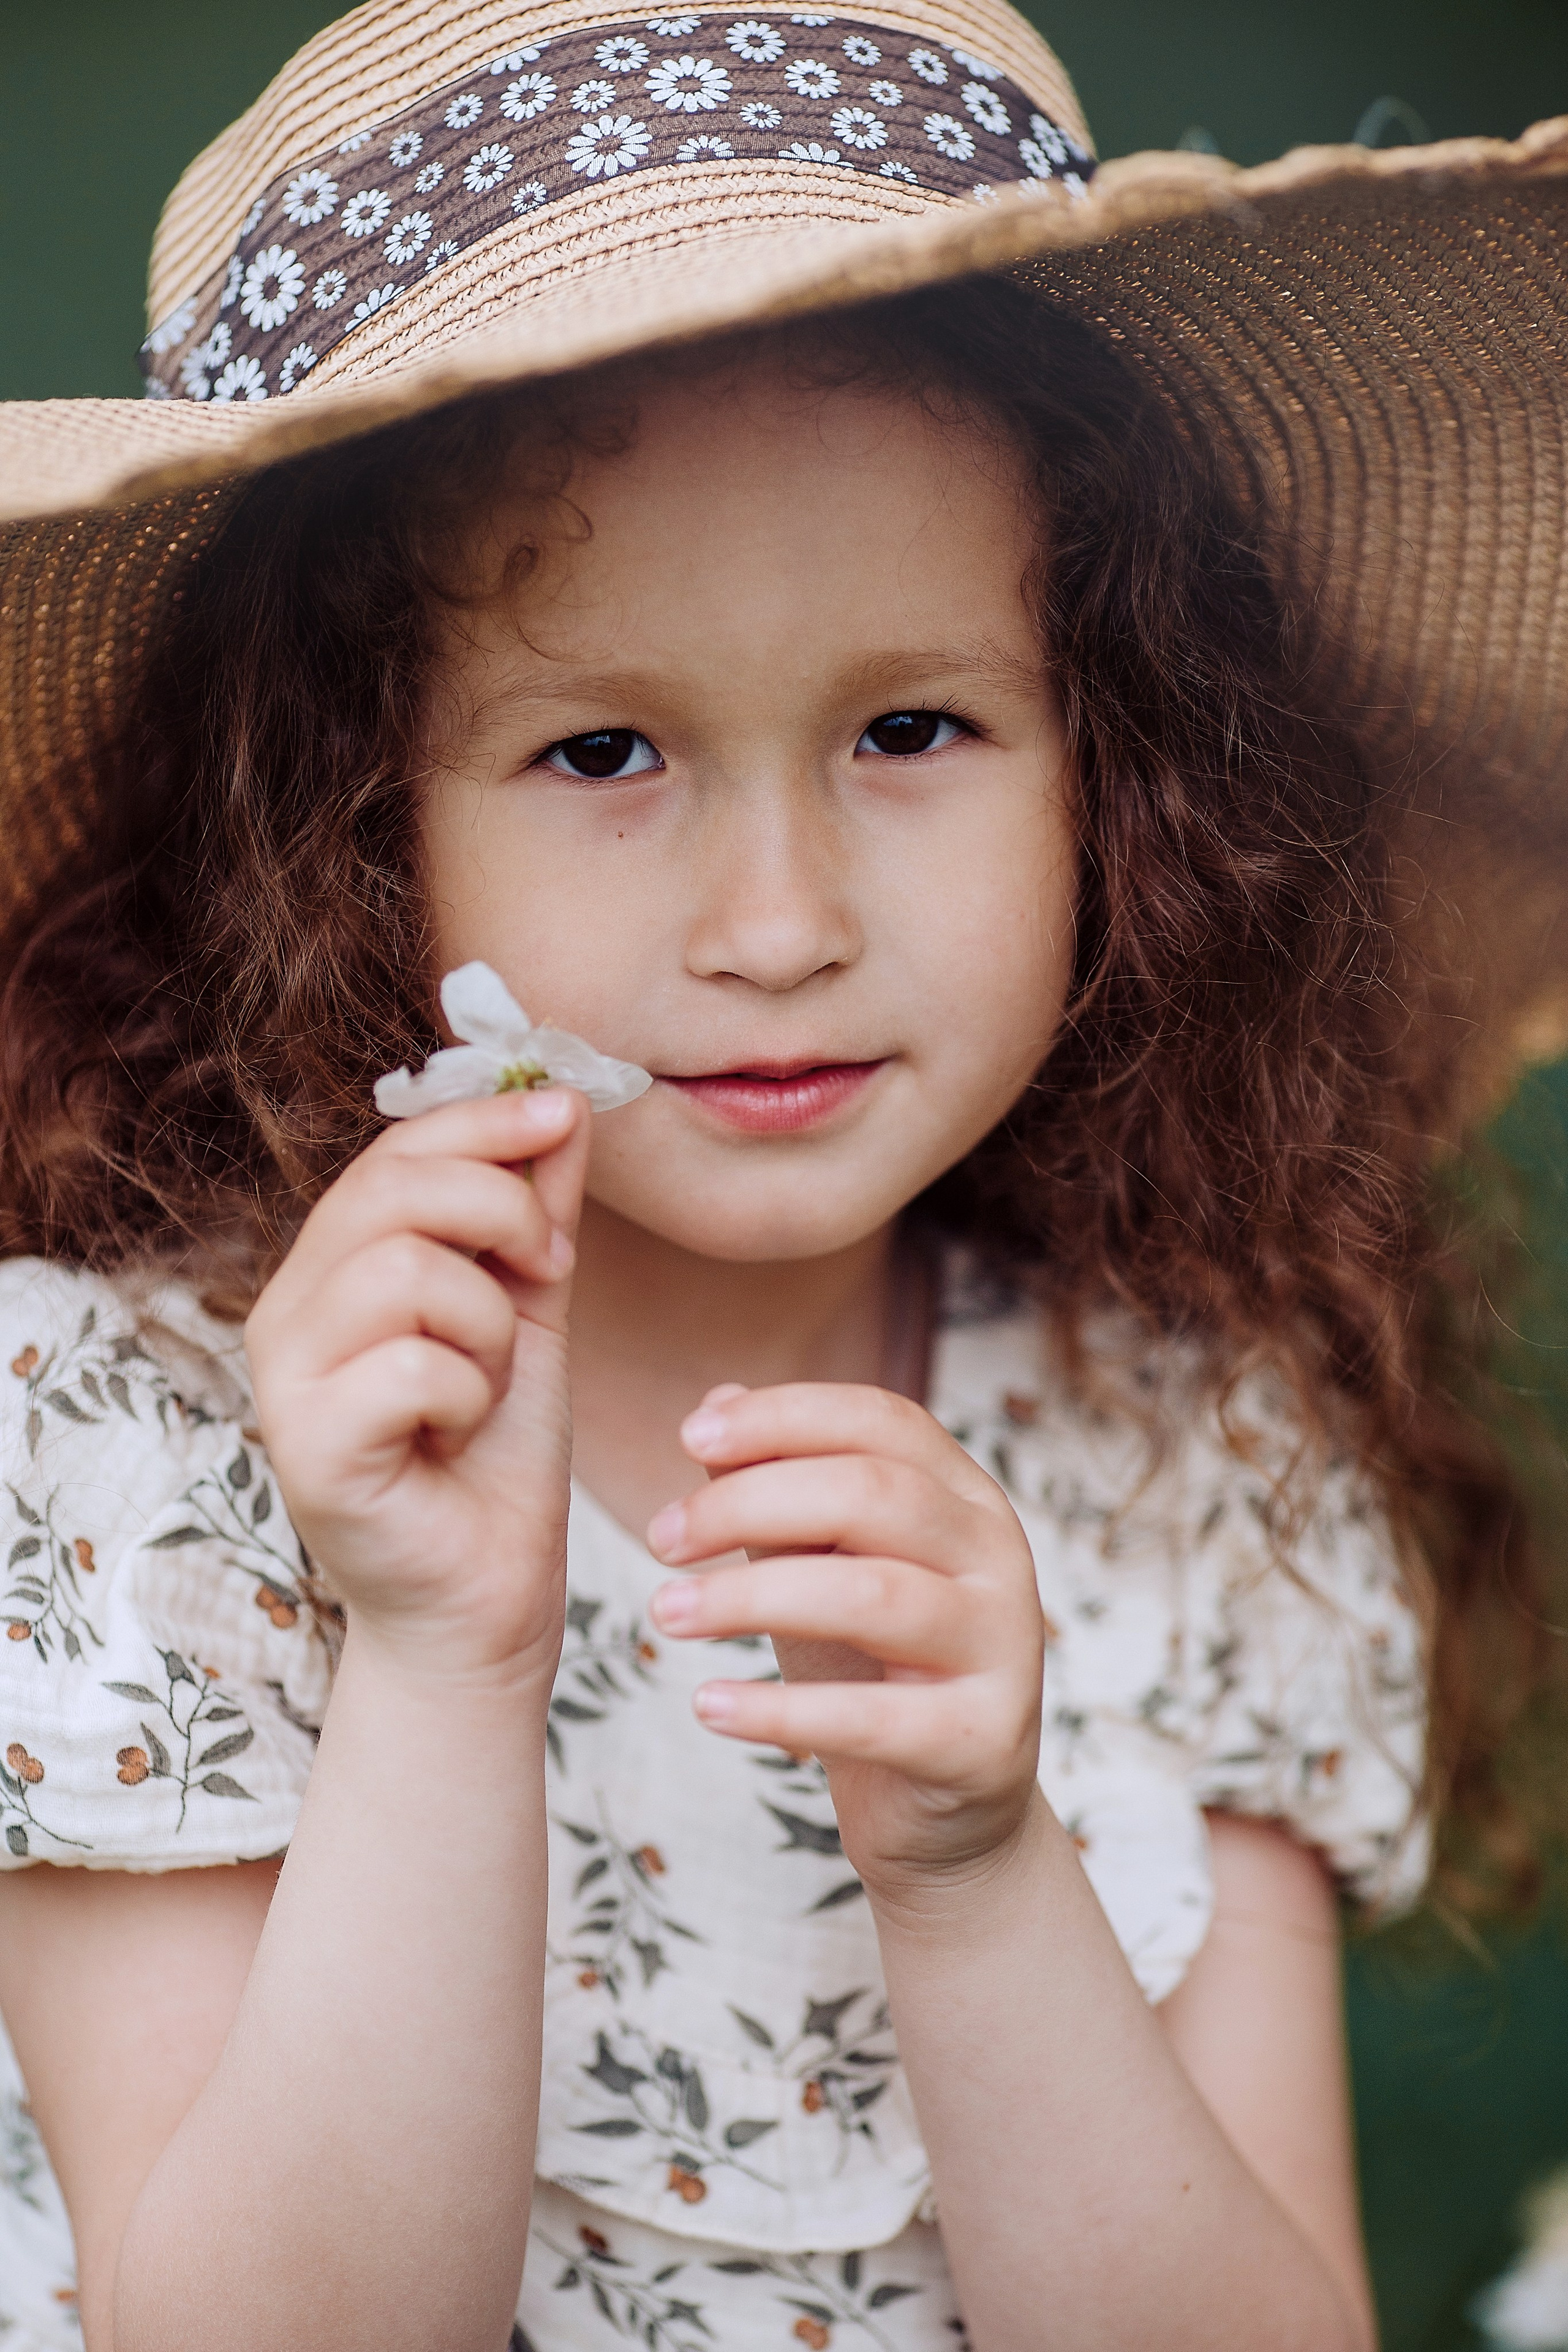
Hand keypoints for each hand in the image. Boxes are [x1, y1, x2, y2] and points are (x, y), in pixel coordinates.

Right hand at [245, 1089, 589, 1679]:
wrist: (487, 1595)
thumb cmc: (498, 1456)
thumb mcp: (533, 1308)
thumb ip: (536, 1210)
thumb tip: (564, 1102)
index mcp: (334, 1268)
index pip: (394, 1151)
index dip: (485, 1119)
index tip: (566, 1114)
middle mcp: (289, 1311)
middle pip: (394, 1191)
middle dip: (503, 1211)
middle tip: (550, 1269)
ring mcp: (286, 1382)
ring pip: (405, 1272)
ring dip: (489, 1321)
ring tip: (489, 1379)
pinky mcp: (306, 1449)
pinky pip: (409, 1365)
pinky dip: (467, 1391)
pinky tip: (457, 1432)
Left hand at [644, 1384, 1045, 1899]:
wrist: (948, 1815)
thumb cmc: (874, 1668)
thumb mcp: (826, 1567)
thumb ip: (781, 1488)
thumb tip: (716, 1404)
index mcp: (967, 1498)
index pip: (882, 1422)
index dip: (784, 1416)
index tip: (688, 1437)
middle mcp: (998, 1559)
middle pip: (873, 1495)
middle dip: (750, 1503)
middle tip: (661, 1539)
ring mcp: (1002, 1650)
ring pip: (872, 1595)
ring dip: (751, 1596)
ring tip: (664, 1614)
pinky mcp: (981, 1742)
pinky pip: (873, 1718)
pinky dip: (780, 1710)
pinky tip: (707, 1705)